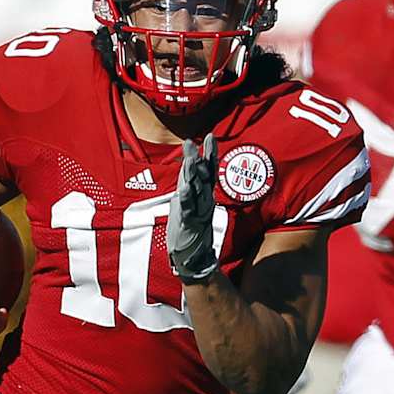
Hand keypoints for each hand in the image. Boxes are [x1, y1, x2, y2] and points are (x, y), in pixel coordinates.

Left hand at [168, 133, 218, 282]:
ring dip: (193, 176)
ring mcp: (197, 213)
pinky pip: (187, 210)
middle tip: (200, 141)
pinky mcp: (188, 224)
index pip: (209, 171)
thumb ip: (193, 185)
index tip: (210, 136)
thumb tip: (193, 163)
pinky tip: (183, 190)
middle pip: (204, 177)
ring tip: (191, 160)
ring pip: (196, 191)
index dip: (210, 153)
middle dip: (202, 159)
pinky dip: (186, 200)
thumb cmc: (190, 228)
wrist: (192, 258)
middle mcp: (203, 201)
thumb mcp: (192, 203)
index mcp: (204, 195)